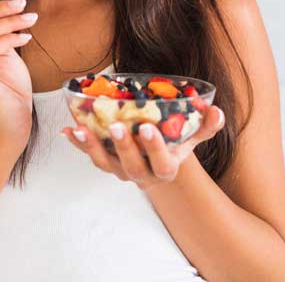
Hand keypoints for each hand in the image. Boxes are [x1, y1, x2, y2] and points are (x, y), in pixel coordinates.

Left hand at [61, 106, 224, 190]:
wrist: (158, 162)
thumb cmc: (176, 144)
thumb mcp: (194, 136)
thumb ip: (206, 125)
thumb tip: (216, 111)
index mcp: (166, 168)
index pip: (162, 163)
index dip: (154, 148)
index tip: (147, 128)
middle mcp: (142, 174)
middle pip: (132, 166)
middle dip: (123, 147)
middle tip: (116, 126)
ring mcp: (121, 170)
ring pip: (105, 164)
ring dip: (91, 146)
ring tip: (80, 129)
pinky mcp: (106, 163)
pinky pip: (90, 155)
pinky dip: (78, 143)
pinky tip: (68, 129)